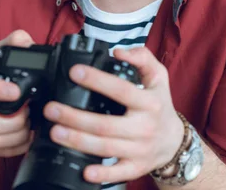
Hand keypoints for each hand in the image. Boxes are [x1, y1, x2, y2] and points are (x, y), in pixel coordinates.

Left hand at [42, 46, 184, 183]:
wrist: (174, 141)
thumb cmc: (159, 105)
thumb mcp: (158, 77)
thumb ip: (142, 57)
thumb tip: (119, 51)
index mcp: (149, 102)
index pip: (121, 90)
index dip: (97, 80)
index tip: (74, 72)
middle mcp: (144, 127)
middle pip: (105, 124)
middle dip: (75, 117)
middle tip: (51, 109)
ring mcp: (139, 149)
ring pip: (105, 147)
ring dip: (77, 141)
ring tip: (54, 131)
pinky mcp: (135, 167)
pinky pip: (117, 173)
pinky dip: (101, 174)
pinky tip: (84, 170)